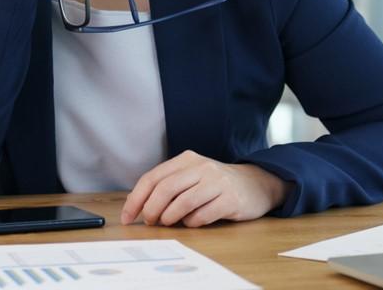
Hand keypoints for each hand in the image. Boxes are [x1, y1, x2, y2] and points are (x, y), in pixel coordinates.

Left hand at [120, 151, 290, 227]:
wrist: (255, 184)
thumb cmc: (215, 183)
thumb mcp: (191, 176)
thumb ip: (168, 185)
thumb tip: (137, 205)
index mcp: (186, 159)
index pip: (153, 177)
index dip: (136, 198)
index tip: (127, 216)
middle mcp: (201, 167)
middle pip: (165, 189)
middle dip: (151, 209)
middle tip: (148, 222)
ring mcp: (217, 182)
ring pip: (183, 202)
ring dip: (169, 217)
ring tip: (168, 223)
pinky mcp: (230, 200)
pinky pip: (203, 215)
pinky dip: (192, 222)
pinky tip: (192, 222)